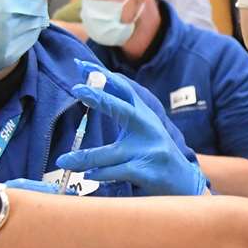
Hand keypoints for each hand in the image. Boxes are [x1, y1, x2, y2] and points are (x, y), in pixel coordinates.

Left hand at [57, 61, 207, 196]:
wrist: (184, 182)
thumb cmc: (154, 155)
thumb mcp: (142, 130)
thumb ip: (122, 115)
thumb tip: (92, 94)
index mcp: (144, 115)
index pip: (124, 89)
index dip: (103, 75)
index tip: (81, 65)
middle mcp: (149, 128)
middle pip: (122, 109)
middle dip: (99, 97)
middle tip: (76, 88)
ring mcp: (149, 150)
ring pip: (110, 153)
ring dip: (83, 158)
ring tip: (63, 161)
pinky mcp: (147, 172)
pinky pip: (116, 172)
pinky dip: (99, 175)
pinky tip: (89, 176)